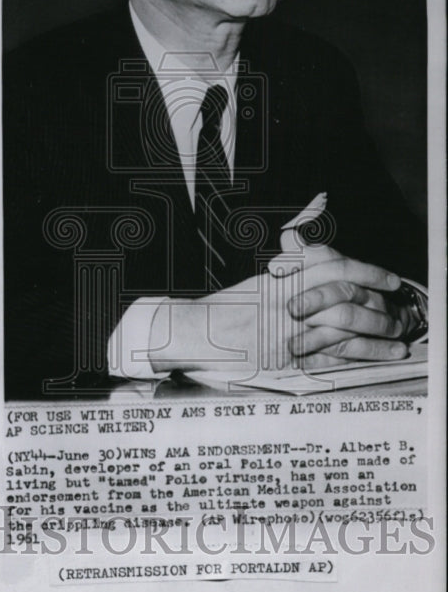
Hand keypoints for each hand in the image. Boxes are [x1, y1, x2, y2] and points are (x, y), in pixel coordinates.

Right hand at [149, 244, 409, 374]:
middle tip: (400, 312)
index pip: (333, 267)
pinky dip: (363, 355)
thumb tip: (316, 233)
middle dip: (380, 305)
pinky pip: (332, 356)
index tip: (390, 279)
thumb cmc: (223, 310)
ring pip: (345, 326)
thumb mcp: (258, 281)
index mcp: (281, 278)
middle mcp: (287, 301)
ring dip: (379, 331)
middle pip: (346, 296)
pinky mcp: (285, 359)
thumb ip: (290, 262)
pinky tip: (382, 357)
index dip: (368, 272)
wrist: (191, 335)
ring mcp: (287, 330)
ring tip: (399, 338)